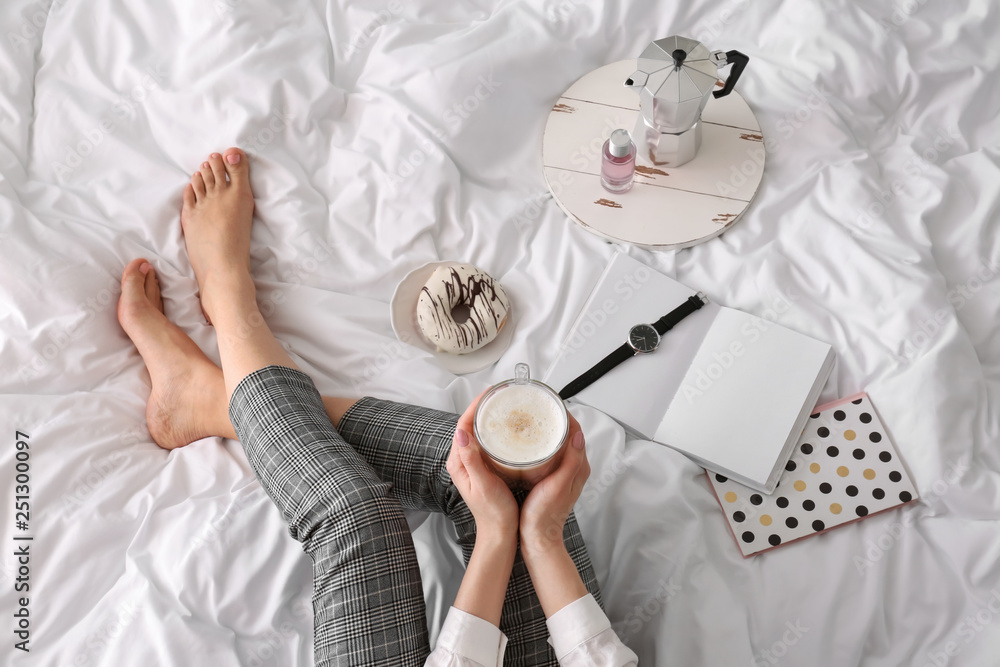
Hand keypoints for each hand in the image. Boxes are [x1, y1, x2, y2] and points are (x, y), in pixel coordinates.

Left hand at [446, 391, 519, 541]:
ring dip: (489, 417)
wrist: (500, 533)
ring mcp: (474, 463)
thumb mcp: (483, 485)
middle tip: (501, 394)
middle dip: (483, 407)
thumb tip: (462, 434)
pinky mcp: (485, 466)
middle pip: (470, 424)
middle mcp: (464, 460)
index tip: (489, 394)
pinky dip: (496, 430)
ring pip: (479, 432)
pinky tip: (508, 427)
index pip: (462, 425)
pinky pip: (488, 441)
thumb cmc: (493, 513)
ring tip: (505, 404)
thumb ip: (471, 461)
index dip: (475, 406)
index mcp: (459, 462)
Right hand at [519, 412, 589, 551]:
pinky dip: (542, 442)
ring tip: (532, 419)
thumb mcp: (558, 485)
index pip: (576, 431)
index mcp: (579, 467)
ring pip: (558, 442)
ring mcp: (563, 472)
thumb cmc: (544, 515)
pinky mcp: (552, 477)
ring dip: (548, 430)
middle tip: (538, 407)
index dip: (565, 414)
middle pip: (567, 434)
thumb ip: (571, 461)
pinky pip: (550, 452)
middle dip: (555, 418)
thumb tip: (577, 434)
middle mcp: (574, 467)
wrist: (537, 538)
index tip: (550, 402)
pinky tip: (529, 441)